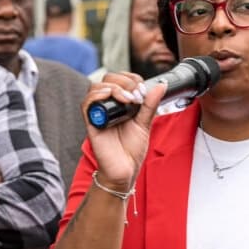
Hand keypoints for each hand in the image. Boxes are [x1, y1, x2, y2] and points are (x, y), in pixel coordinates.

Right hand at [81, 72, 167, 188]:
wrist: (125, 170)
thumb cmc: (131, 150)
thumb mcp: (145, 123)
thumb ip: (150, 104)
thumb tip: (161, 85)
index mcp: (120, 104)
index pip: (120, 79)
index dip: (131, 78)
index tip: (142, 90)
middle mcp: (108, 107)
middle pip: (107, 79)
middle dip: (124, 82)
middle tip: (136, 96)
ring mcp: (98, 114)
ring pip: (96, 87)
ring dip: (113, 88)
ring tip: (128, 100)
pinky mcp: (92, 124)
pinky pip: (87, 104)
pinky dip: (97, 96)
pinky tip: (110, 98)